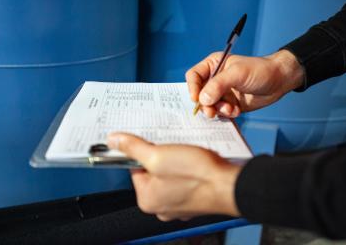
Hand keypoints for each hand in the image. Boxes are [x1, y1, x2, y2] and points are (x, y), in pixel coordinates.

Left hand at [107, 133, 240, 221]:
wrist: (231, 185)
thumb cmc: (197, 174)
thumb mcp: (158, 156)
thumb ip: (133, 148)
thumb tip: (114, 141)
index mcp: (148, 199)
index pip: (135, 168)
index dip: (141, 151)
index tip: (148, 139)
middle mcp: (162, 206)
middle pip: (153, 171)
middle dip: (160, 155)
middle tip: (170, 144)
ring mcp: (180, 204)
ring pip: (170, 174)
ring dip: (175, 160)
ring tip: (184, 151)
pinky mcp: (194, 199)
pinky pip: (184, 179)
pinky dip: (187, 169)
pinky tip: (194, 160)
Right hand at [185, 50, 303, 117]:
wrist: (279, 81)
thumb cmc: (260, 70)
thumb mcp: (237, 73)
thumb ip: (218, 85)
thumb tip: (202, 99)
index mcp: (213, 65)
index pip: (194, 76)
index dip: (192, 87)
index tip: (196, 99)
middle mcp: (215, 79)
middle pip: (199, 94)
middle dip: (205, 104)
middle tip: (211, 112)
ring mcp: (222, 93)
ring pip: (209, 105)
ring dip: (217, 110)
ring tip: (230, 109)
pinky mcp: (229, 104)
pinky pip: (220, 112)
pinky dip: (226, 114)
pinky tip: (236, 111)